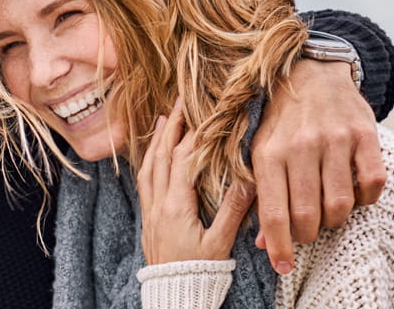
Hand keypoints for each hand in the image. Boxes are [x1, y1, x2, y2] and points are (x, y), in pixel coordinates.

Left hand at [138, 100, 254, 264]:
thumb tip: (249, 182)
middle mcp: (158, 203)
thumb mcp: (220, 243)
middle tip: (176, 104)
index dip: (192, 135)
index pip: (183, 161)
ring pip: (148, 167)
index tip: (200, 114)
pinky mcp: (147, 217)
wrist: (173, 294)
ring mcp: (150, 210)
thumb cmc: (199, 271)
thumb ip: (233, 212)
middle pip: (161, 157)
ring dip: (156, 141)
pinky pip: (144, 180)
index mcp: (176, 206)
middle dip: (169, 128)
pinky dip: (149, 160)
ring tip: (161, 120)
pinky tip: (153, 155)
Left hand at [251, 59, 384, 273]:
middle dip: (306, 236)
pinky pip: (372, 185)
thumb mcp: (258, 150)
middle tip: (305, 234)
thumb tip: (263, 242)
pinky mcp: (364, 136)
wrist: (309, 72)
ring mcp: (335, 141)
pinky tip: (350, 192)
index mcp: (268, 152)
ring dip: (334, 220)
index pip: (273, 212)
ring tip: (325, 212)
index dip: (279, 246)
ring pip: (341, 205)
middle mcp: (301, 147)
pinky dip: (364, 199)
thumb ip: (258, 194)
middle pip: (309, 215)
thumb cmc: (279, 119)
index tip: (282, 267)